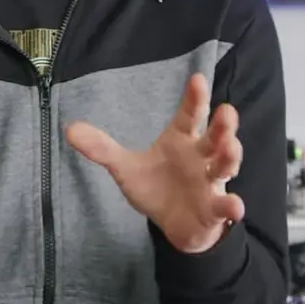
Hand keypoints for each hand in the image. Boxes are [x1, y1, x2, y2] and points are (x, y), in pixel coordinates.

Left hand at [65, 74, 243, 253]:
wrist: (173, 224)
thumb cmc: (156, 187)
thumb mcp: (125, 168)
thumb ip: (102, 149)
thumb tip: (69, 129)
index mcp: (181, 139)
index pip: (190, 114)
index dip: (195, 97)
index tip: (197, 79)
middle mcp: (201, 155)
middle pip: (216, 135)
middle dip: (224, 124)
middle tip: (226, 111)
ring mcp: (210, 181)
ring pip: (226, 164)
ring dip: (231, 156)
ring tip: (231, 148)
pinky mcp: (214, 207)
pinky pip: (225, 205)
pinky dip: (231, 206)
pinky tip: (235, 206)